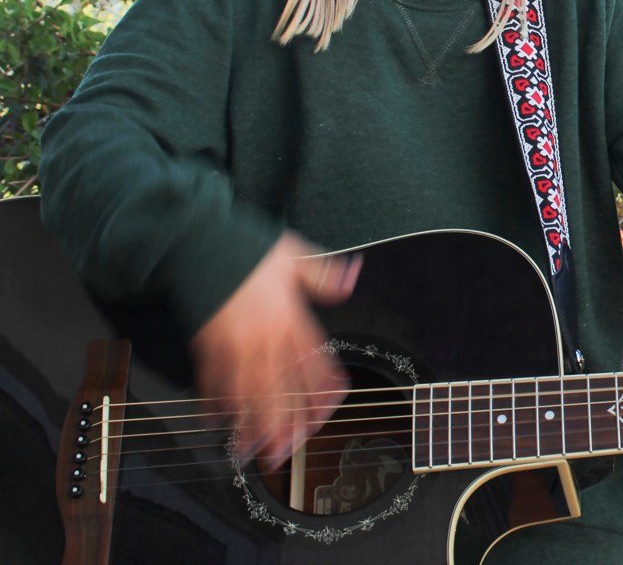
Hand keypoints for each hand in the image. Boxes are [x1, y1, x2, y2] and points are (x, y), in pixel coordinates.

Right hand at [189, 231, 360, 471]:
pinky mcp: (205, 343)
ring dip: (251, 423)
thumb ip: (324, 275)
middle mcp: (265, 335)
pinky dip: (214, 403)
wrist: (200, 240)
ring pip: (247, 391)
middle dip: (284, 422)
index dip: (320, 390)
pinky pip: (212, 379)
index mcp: (291, 316)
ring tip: (253, 451)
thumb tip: (353, 276)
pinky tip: (215, 424)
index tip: (324, 414)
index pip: (312, 361)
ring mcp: (234, 342)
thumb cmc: (249, 248)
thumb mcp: (295, 254)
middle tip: (286, 452)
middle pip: (280, 386)